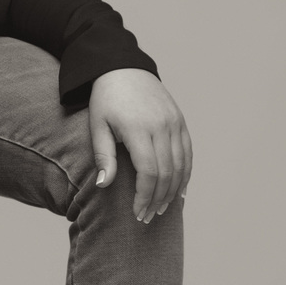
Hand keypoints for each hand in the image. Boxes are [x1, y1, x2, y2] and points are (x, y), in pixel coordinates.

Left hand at [89, 68, 192, 222]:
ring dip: (173, 191)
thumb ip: (103, 156)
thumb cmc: (105, 98)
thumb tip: (104, 186)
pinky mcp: (181, 121)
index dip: (144, 196)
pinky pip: (188, 153)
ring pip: (181, 166)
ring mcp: (175, 123)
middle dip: (158, 199)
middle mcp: (162, 126)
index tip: (137, 213)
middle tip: (148, 217)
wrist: (122, 66)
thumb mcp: (97, 125)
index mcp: (139, 128)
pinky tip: (178, 191)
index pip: (149, 172)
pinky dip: (185, 175)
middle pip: (167, 173)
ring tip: (162, 209)